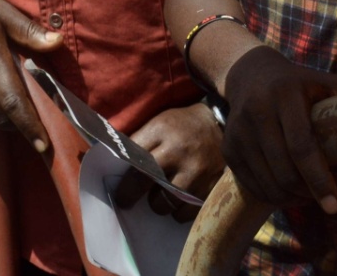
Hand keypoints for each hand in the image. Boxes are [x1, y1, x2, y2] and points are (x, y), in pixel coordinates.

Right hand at [0, 0, 62, 153]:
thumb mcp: (1, 12)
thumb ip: (29, 32)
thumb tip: (58, 43)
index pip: (14, 104)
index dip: (30, 127)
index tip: (44, 146)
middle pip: (2, 118)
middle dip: (20, 124)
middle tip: (35, 120)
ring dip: (3, 121)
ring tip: (15, 110)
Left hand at [118, 101, 224, 218]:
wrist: (222, 124)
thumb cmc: (184, 125)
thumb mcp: (160, 123)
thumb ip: (140, 141)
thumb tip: (114, 162)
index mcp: (161, 131)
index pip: (132, 158)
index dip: (122, 178)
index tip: (117, 190)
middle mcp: (178, 151)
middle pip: (144, 182)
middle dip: (131, 195)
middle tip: (126, 201)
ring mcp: (196, 170)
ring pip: (164, 203)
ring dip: (159, 203)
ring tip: (161, 195)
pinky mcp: (211, 186)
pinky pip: (185, 212)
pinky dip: (179, 211)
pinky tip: (179, 200)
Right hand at [219, 46, 336, 212]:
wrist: (250, 74)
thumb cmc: (302, 85)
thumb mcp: (329, 86)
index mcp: (285, 94)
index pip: (302, 146)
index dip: (320, 179)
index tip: (335, 205)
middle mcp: (258, 111)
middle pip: (285, 171)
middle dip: (308, 194)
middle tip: (326, 200)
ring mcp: (238, 131)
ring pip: (268, 183)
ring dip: (292, 198)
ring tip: (308, 193)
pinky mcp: (228, 147)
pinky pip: (252, 186)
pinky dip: (273, 195)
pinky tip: (288, 189)